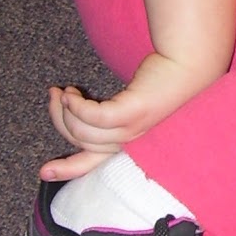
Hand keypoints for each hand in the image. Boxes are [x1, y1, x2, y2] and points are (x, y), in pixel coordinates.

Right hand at [41, 51, 218, 181]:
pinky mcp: (135, 111)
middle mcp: (134, 141)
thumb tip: (77, 110)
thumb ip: (111, 115)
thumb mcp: (133, 102)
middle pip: (82, 142)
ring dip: (65, 110)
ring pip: (84, 131)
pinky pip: (94, 118)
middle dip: (59, 121)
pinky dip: (76, 107)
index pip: (97, 163)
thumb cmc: (163, 80)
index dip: (69, 169)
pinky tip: (72, 93)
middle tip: (54, 97)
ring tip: (64, 91)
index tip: (44, 172)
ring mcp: (135, 128)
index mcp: (133, 143)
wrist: (191, 63)